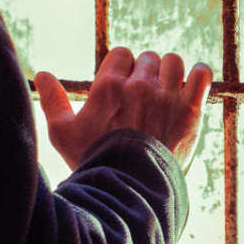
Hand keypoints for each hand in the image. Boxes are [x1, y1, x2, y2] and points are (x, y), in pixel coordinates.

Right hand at [34, 48, 211, 171]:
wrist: (132, 189)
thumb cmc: (96, 161)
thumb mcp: (64, 134)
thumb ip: (53, 102)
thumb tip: (41, 74)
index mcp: (109, 86)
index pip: (122, 54)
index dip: (123, 68)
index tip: (124, 87)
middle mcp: (140, 87)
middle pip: (148, 58)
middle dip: (146, 73)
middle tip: (145, 98)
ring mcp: (168, 97)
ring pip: (174, 62)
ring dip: (171, 74)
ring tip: (167, 93)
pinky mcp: (191, 111)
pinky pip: (202, 75)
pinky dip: (200, 75)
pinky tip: (192, 85)